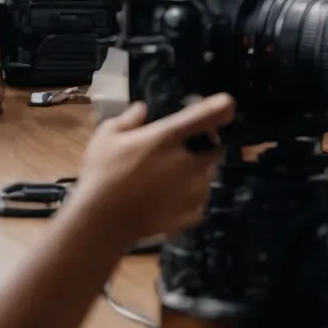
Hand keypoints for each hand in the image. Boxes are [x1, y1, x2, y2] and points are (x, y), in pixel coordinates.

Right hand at [73, 95, 236, 240]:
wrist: (102, 222)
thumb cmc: (101, 174)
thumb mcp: (106, 137)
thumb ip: (128, 120)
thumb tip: (142, 108)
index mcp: (169, 137)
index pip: (207, 115)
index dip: (221, 107)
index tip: (226, 106)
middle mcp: (188, 161)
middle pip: (215, 148)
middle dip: (206, 145)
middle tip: (186, 148)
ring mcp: (192, 190)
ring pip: (208, 175)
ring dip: (199, 172)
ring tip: (173, 178)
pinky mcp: (191, 213)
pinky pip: (200, 202)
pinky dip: (192, 199)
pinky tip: (172, 200)